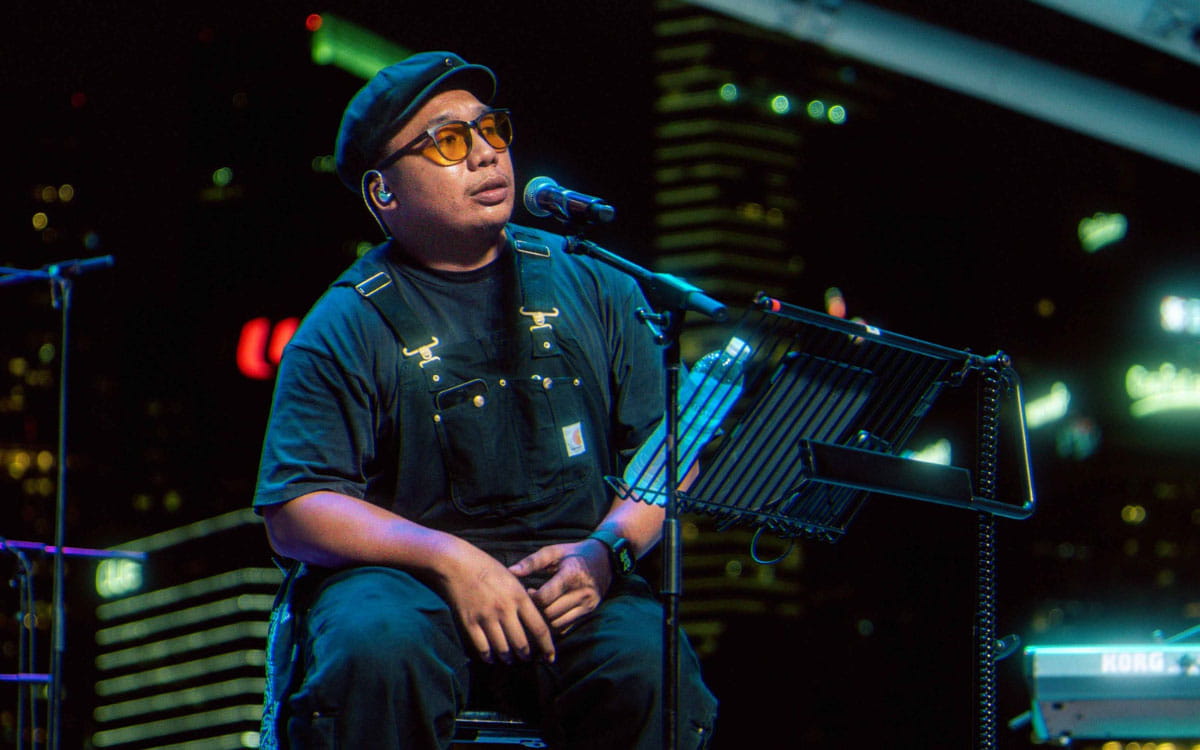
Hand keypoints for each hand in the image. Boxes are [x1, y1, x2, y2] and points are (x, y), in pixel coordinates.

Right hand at [435, 539, 554, 664]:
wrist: (456, 564)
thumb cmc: (486, 568)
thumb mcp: (512, 579)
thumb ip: (522, 599)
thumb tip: (531, 620)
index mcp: (519, 597)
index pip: (539, 628)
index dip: (547, 647)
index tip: (550, 657)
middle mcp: (505, 609)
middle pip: (522, 644)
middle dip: (526, 656)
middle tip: (527, 659)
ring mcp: (486, 617)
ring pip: (503, 649)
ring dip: (508, 658)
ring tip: (509, 659)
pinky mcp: (469, 623)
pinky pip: (482, 648)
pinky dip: (488, 656)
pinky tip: (490, 658)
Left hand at [507, 539, 610, 634]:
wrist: (605, 558)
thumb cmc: (574, 553)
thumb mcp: (554, 551)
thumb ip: (532, 562)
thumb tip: (510, 572)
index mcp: (571, 575)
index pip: (546, 597)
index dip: (532, 597)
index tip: (529, 590)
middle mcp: (582, 592)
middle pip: (550, 613)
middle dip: (537, 609)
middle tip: (533, 600)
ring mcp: (588, 604)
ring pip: (558, 623)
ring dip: (545, 618)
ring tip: (542, 605)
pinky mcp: (590, 612)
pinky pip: (567, 627)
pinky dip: (555, 623)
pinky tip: (552, 610)